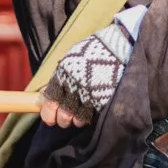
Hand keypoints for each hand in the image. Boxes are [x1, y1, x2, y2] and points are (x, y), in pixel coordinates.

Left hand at [39, 7, 145, 128]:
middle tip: (65, 120)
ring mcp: (89, 96)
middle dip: (63, 120)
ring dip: (77, 120)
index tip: (50, 119)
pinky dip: (90, 118)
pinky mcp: (103, 101)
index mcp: (62, 75)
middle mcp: (73, 87)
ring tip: (80, 115)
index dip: (48, 114)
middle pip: (63, 115)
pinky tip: (91, 112)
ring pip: (77, 119)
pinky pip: (92, 117)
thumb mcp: (72, 59)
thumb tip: (49, 94)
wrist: (118, 47)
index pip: (50, 103)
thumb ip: (61, 77)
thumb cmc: (93, 51)